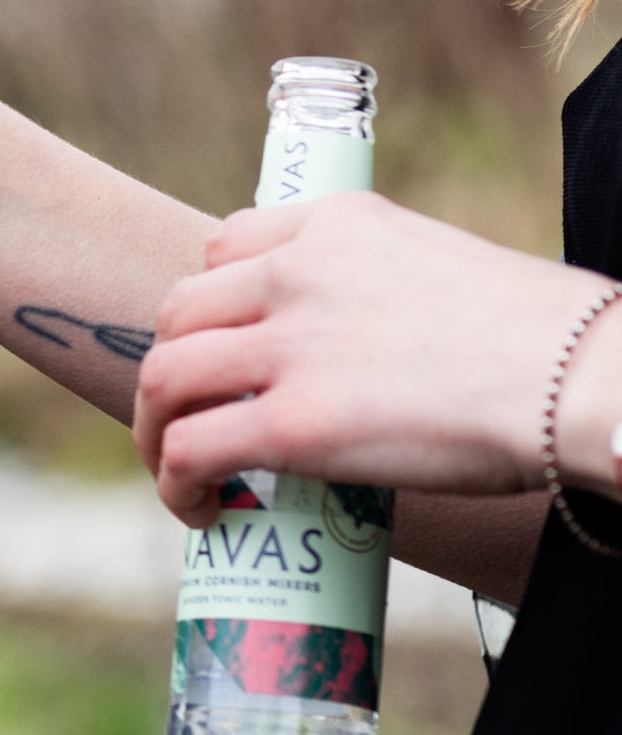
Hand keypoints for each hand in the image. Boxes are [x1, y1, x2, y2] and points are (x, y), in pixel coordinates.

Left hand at [135, 193, 620, 524]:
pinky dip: (175, 482)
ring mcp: (292, 345)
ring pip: (165, 375)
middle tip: (189, 418)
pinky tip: (201, 510)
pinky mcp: (297, 422)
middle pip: (179, 310)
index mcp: (340, 223)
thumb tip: (374, 354)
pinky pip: (192, 448)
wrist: (593, 383)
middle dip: (171, 369)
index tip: (223, 348)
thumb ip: (386, 294)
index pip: (226, 246)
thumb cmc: (554, 344)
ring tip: (181, 472)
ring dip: (156, 428)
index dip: (210, 305)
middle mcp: (299, 271)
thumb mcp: (451, 274)